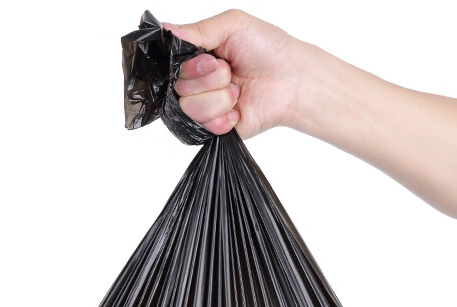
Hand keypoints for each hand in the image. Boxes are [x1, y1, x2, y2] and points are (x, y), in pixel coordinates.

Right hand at [164, 10, 311, 139]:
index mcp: (198, 59)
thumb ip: (195, 30)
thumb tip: (165, 29)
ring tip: (239, 91)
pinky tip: (239, 110)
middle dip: (210, 79)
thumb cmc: (268, 49)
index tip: (213, 59)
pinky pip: (205, 127)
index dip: (191, 66)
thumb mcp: (231, 25)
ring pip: (191, 108)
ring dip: (220, 98)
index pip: (172, 66)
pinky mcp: (216, 130)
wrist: (292, 81)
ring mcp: (206, 109)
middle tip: (232, 72)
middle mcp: (198, 85)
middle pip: (180, 89)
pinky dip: (225, 117)